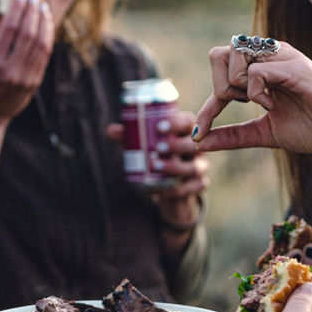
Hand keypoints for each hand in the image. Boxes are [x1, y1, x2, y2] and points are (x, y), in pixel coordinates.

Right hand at [0, 0, 54, 125]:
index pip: (9, 29)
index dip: (17, 9)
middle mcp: (11, 70)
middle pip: (28, 34)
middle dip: (32, 12)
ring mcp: (25, 78)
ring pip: (41, 44)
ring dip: (44, 23)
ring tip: (43, 8)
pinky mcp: (34, 83)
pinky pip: (44, 56)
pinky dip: (47, 38)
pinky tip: (46, 26)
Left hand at [108, 111, 209, 228]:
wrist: (169, 183)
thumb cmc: (156, 155)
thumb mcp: (142, 145)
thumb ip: (129, 138)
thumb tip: (110, 130)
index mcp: (186, 131)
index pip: (187, 121)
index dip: (175, 123)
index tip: (158, 127)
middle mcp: (198, 147)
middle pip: (193, 144)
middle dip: (176, 145)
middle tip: (157, 148)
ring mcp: (201, 166)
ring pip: (193, 167)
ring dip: (174, 167)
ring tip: (156, 166)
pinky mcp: (200, 184)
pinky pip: (191, 188)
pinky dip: (174, 190)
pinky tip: (161, 190)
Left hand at [192, 41, 311, 153]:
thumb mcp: (265, 134)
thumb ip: (234, 136)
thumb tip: (201, 143)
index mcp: (260, 67)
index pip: (219, 73)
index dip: (207, 107)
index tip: (200, 133)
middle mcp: (268, 55)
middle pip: (218, 54)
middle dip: (220, 88)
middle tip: (243, 107)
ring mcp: (281, 57)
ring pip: (233, 55)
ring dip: (236, 87)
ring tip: (260, 103)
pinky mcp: (293, 66)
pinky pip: (255, 72)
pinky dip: (255, 93)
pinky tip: (272, 105)